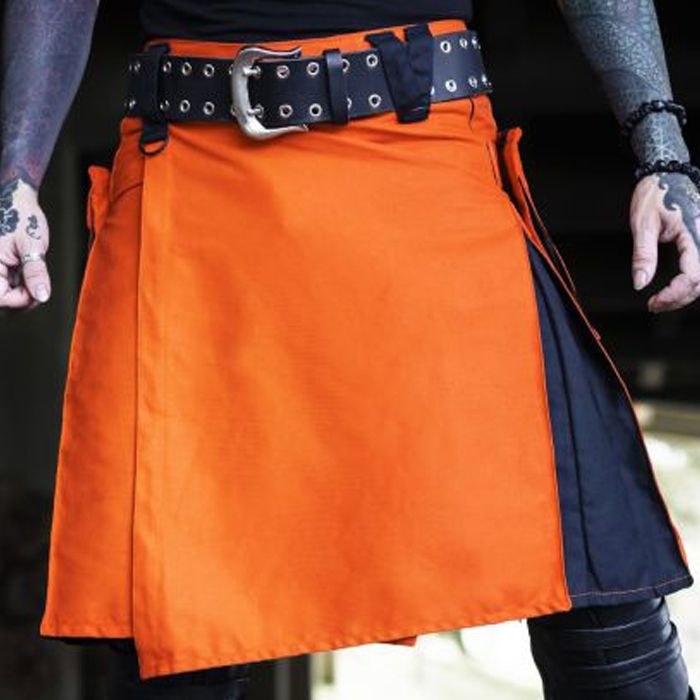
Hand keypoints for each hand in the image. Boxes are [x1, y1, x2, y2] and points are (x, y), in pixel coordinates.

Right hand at [0, 177, 50, 308]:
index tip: (37, 291)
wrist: (17, 199)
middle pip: (3, 298)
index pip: (0, 298)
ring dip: (22, 288)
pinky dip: (20, 281)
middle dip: (23, 295)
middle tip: (38, 281)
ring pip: (7, 292)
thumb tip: (41, 296)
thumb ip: (35, 272)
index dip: (20, 300)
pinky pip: (7, 283)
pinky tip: (25, 268)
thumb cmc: (22, 216)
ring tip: (31, 268)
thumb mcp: (33, 245)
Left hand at [630, 172, 699, 312]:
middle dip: (679, 298)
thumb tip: (640, 283)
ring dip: (685, 293)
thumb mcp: (642, 224)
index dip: (674, 294)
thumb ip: (643, 256)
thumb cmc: (654, 193)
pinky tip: (673, 288)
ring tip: (661, 300)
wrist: (666, 173)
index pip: (692, 275)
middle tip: (654, 305)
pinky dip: (690, 283)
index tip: (653, 302)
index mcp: (694, 232)